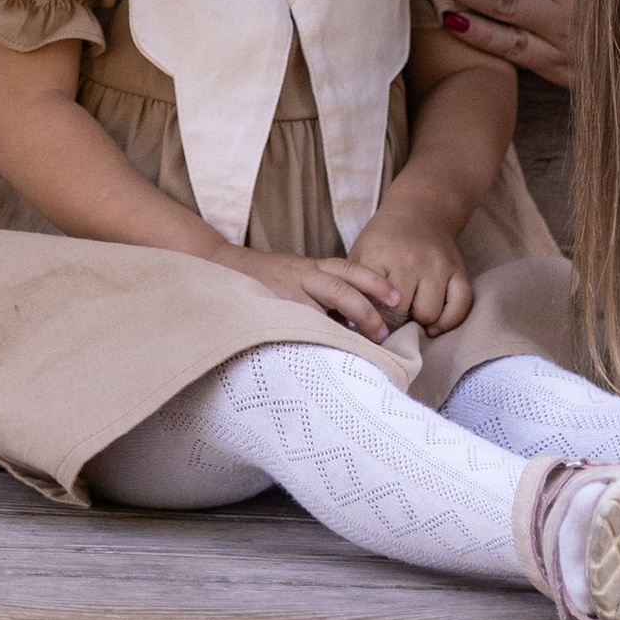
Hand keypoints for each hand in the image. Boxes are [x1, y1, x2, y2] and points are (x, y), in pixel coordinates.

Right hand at [219, 245, 408, 341]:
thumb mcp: (297, 280)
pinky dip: (313, 335)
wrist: (222, 266)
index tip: (397, 299)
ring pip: (319, 303)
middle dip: (366, 307)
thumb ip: (322, 297)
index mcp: (311, 268)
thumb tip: (354, 327)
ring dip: (344, 322)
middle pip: (340, 284)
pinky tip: (326, 354)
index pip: (349, 270)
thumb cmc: (266, 281)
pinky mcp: (269, 306)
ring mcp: (284, 291)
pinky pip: (295, 322)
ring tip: (363, 343)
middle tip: (384, 331)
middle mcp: (301, 275)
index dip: (374, 282)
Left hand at [348, 199, 474, 335]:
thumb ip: (355, 288)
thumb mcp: (360, 255)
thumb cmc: (384, 240)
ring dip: (420, 320)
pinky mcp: (459, 270)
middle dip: (395, 322)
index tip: (370, 323)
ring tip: (411, 312)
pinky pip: (461, 306)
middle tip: (391, 318)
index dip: (372, 319)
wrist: (419, 209)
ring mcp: (437, 264)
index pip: (374, 304)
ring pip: (430, 314)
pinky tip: (435, 323)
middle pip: (401, 313)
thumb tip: (351, 327)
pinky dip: (449, 321)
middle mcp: (410, 259)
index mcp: (380, 255)